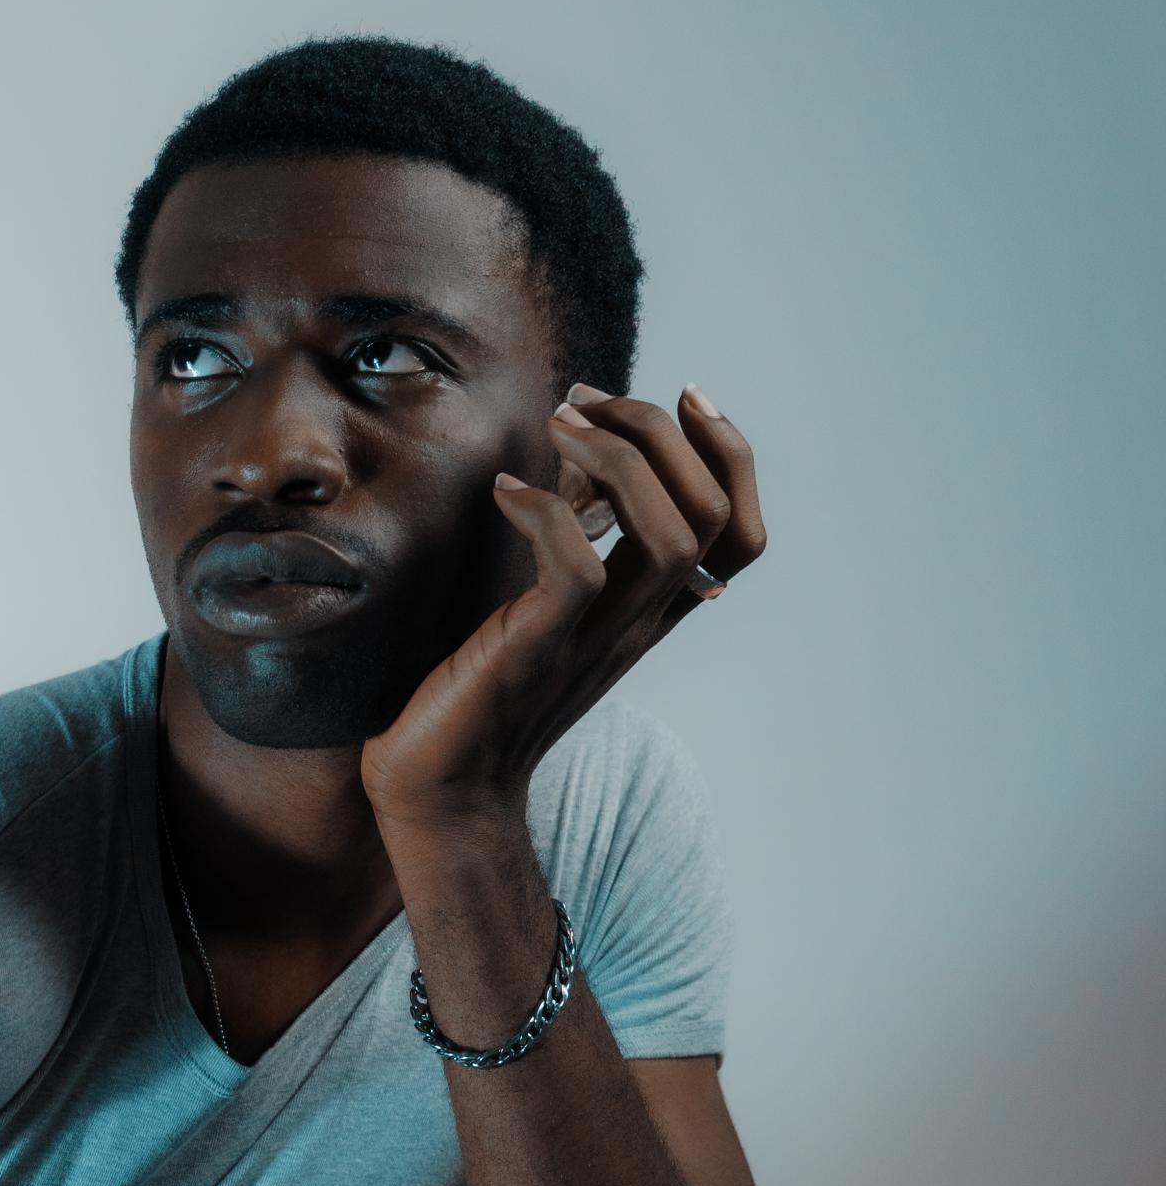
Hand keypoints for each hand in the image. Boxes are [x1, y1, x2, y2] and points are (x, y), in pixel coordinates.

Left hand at [359, 384, 766, 836]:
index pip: (742, 531)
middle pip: (713, 513)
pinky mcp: (538, 652)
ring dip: (619, 459)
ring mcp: (594, 641)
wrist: (442, 791)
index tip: (685, 394)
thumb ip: (577, 530)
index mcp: (651, 611)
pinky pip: (577, 570)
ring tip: (559, 426)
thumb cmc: (481, 689)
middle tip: (589, 401)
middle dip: (663, 431)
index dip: (732, 453)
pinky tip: (505, 493)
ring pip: (671, 535)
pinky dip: (546, 513)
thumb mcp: (544, 599)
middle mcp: (638, 624)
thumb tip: (585, 448)